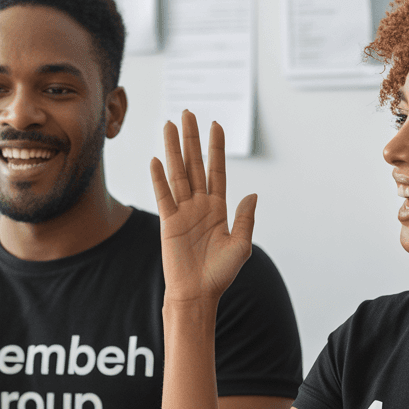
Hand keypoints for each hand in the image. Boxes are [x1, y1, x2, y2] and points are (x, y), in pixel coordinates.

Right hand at [149, 111, 256, 304]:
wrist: (198, 294)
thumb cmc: (219, 275)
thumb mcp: (241, 246)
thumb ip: (245, 219)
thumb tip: (252, 194)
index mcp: (218, 209)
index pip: (217, 171)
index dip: (216, 148)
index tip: (215, 124)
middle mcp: (199, 205)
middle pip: (194, 164)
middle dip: (191, 138)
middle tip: (187, 113)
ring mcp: (183, 212)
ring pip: (178, 173)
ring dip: (174, 149)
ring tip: (169, 125)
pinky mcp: (169, 222)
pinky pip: (164, 196)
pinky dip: (159, 178)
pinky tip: (157, 159)